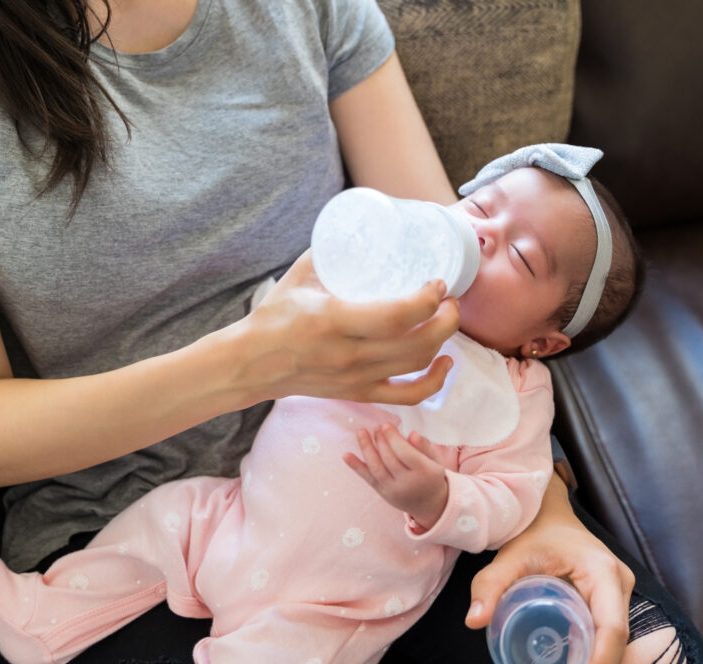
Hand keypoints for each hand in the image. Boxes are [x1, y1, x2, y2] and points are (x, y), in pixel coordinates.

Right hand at [223, 251, 459, 405]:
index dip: (428, 300)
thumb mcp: (300, 275)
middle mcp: (350, 354)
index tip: (438, 282)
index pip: (397, 316)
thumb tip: (366, 227)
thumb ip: (333, 251)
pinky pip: (408, 397)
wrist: (252, 364)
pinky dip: (434, 383)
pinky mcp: (359, 393)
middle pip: (418, 342)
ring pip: (418, 365)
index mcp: (334, 320)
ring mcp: (356, 378)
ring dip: (443, 341)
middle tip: (450, 298)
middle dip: (447, 319)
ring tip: (446, 319)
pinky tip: (445, 363)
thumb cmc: (275, 315)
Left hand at [343, 424, 448, 528]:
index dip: (394, 438)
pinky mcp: (383, 493)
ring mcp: (393, 490)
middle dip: (381, 441)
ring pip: (377, 468)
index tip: (386, 425)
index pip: (405, 453)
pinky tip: (346, 455)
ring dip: (366, 449)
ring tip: (361, 432)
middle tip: (377, 427)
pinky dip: (356, 467)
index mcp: (424, 472)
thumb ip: (425, 446)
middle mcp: (408, 483)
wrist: (429, 503)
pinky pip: (368, 479)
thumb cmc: (431, 475)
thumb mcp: (435, 459)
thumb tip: (412, 433)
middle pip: (389, 459)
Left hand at [465, 477, 634, 663]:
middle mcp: (619, 581)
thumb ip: (490, 585)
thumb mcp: (510, 557)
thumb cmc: (532, 531)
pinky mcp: (613, 597)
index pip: (612, 629)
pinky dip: (596, 656)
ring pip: (618, 641)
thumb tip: (474, 621)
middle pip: (619, 641)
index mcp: (603, 571)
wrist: (547, 511)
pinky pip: (610, 633)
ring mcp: (619, 590)